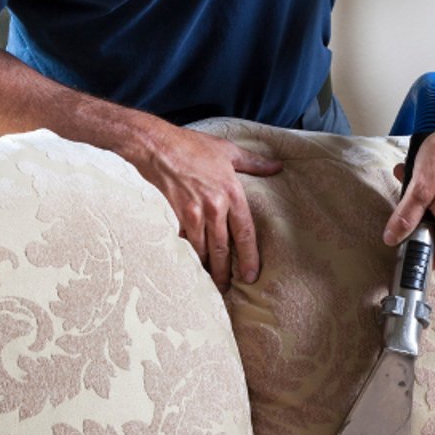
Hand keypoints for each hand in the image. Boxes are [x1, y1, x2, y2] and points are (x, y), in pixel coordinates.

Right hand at [132, 127, 282, 291]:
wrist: (156, 146)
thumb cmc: (191, 146)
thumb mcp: (227, 150)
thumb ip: (254, 163)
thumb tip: (277, 166)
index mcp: (232, 192)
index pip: (246, 233)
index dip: (249, 257)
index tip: (251, 275)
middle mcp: (216, 207)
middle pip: (224, 248)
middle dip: (226, 272)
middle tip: (228, 289)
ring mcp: (195, 213)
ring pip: (205, 249)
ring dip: (208, 268)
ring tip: (211, 282)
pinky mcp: (177, 215)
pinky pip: (187, 241)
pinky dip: (190, 253)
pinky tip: (192, 264)